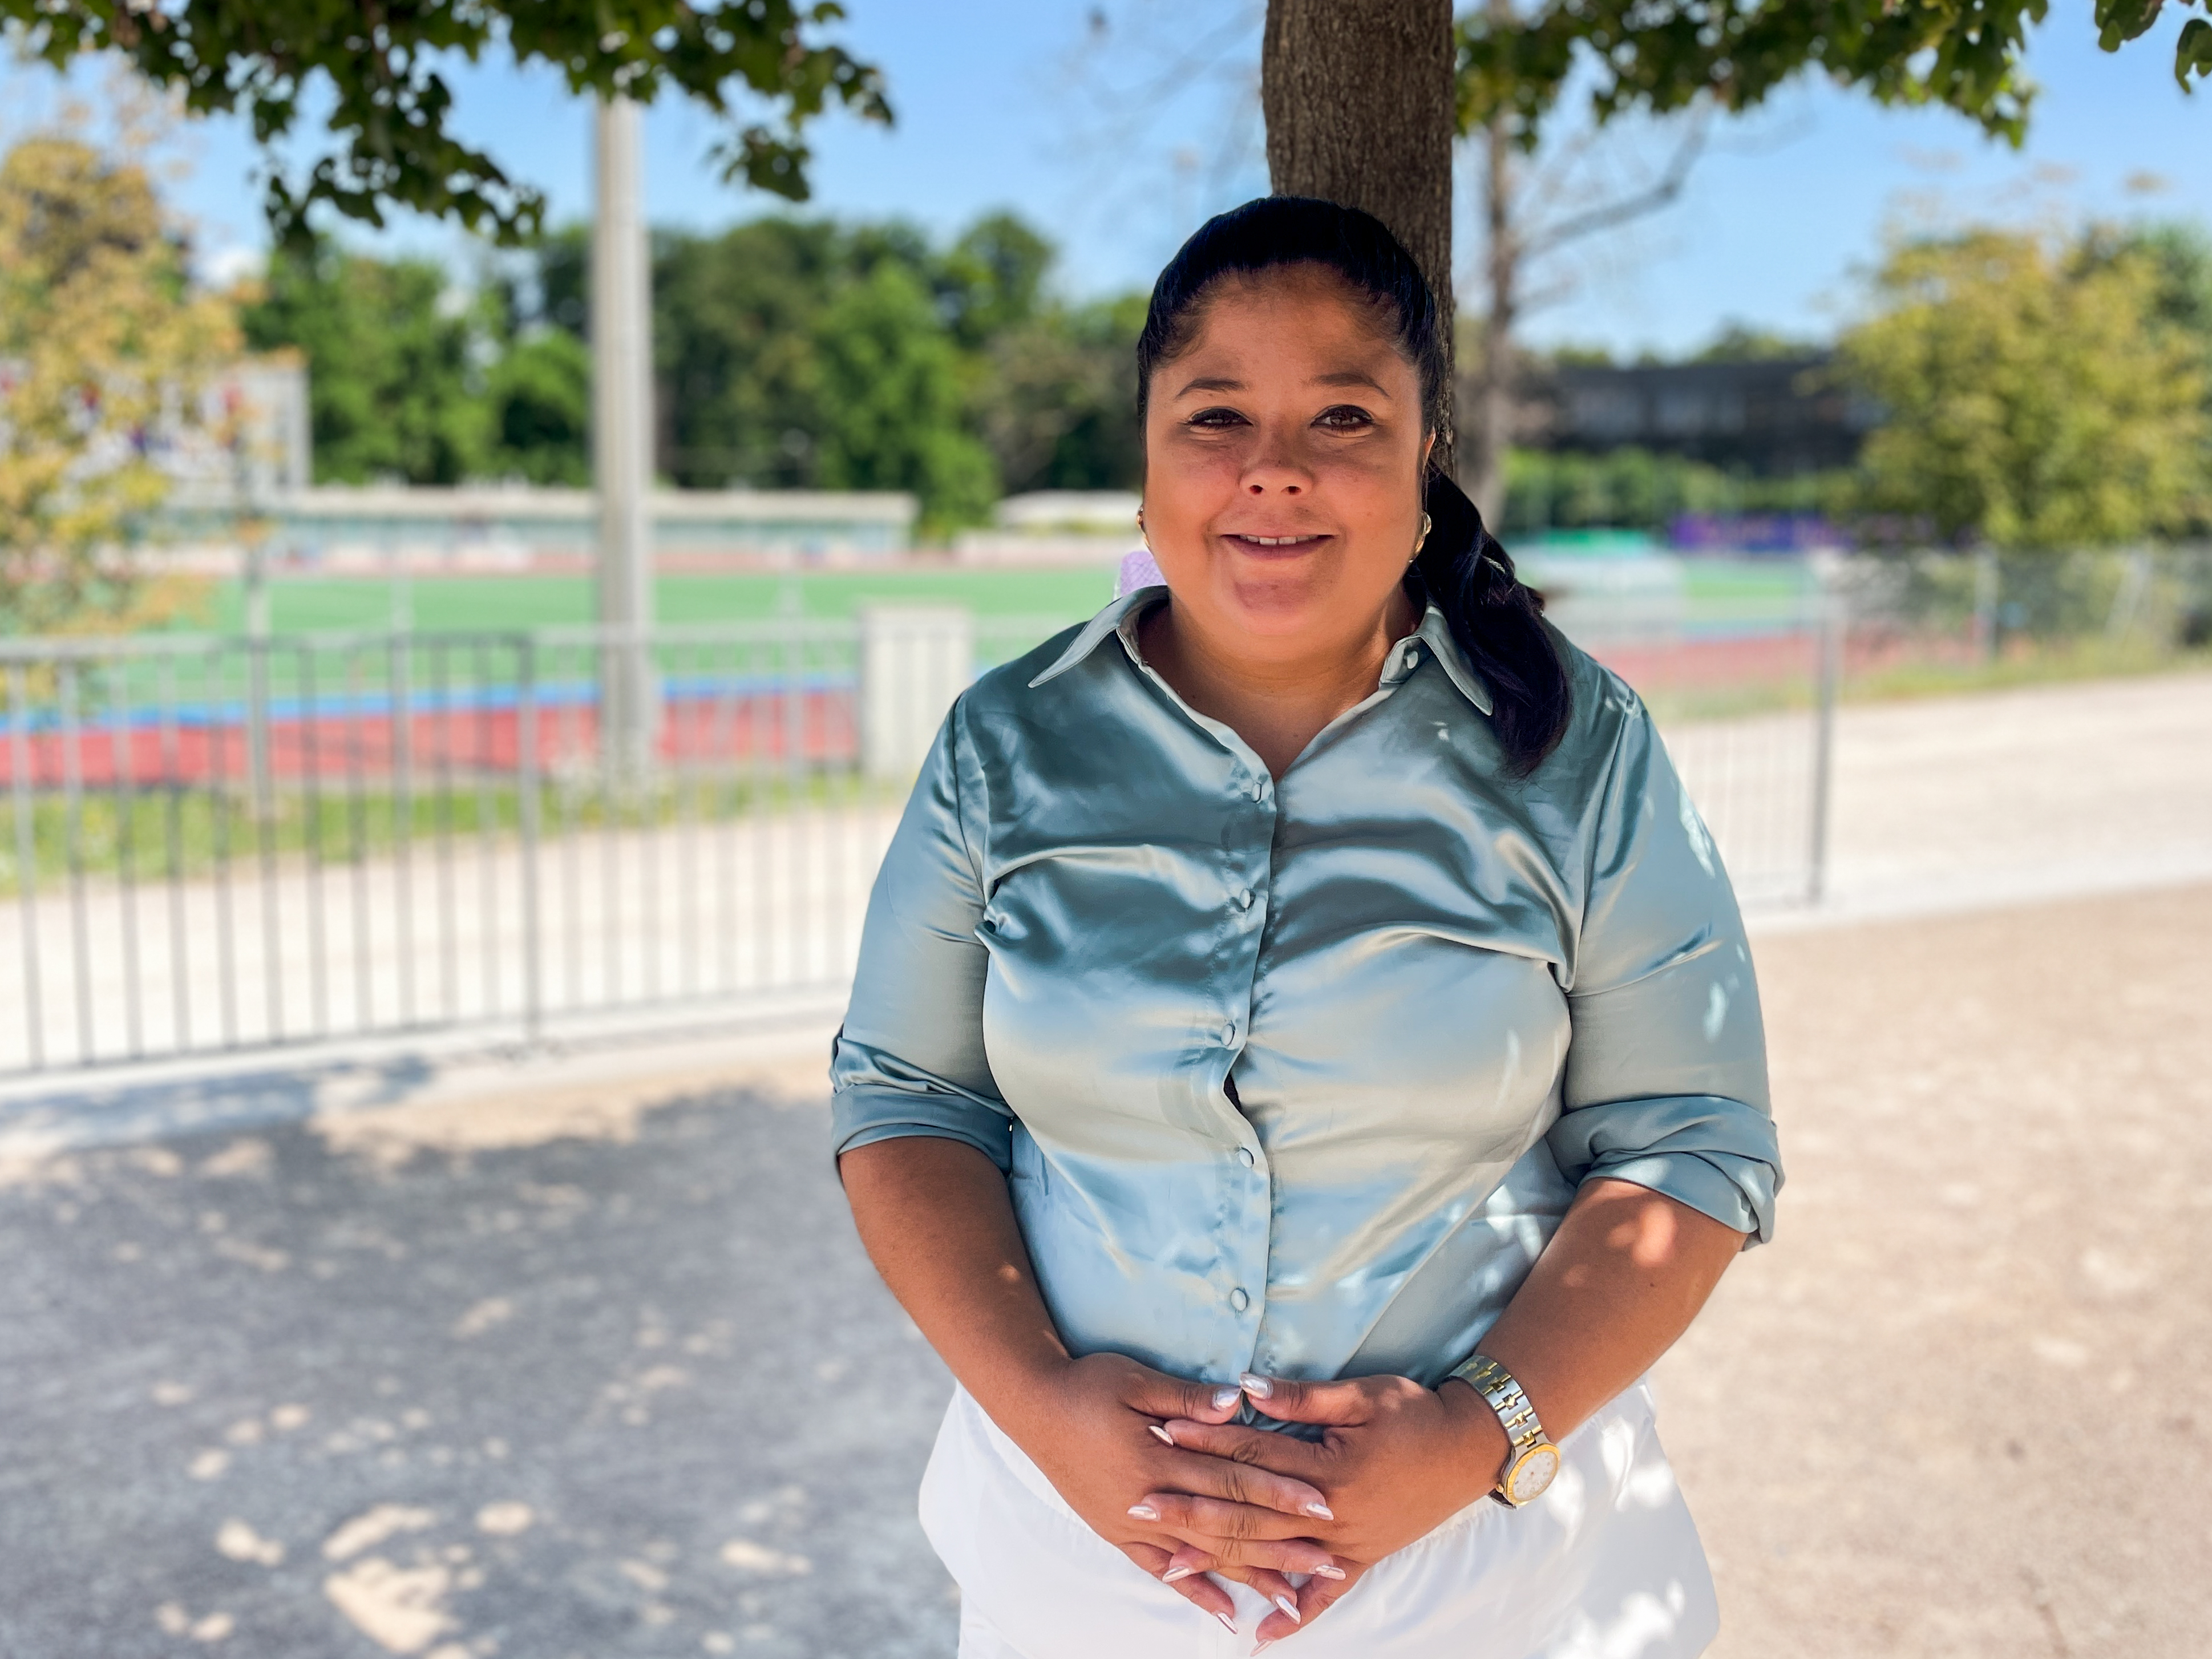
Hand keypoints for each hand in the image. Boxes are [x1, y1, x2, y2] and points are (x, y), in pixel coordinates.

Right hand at [1002, 1353, 1349, 1632]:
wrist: (1032, 1407)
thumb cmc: (1087, 1385)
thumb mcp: (1137, 1380)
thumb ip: (1188, 1399)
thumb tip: (1237, 1405)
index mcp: (1159, 1457)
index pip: (1232, 1480)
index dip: (1279, 1493)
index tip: (1323, 1506)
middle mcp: (1151, 1501)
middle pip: (1228, 1527)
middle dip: (1282, 1547)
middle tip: (1330, 1563)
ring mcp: (1134, 1523)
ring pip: (1204, 1556)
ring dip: (1251, 1577)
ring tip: (1295, 1599)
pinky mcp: (1119, 1534)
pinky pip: (1163, 1572)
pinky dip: (1197, 1594)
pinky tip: (1229, 1614)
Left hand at [1146, 1372, 1505, 1643]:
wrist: (1468, 1449)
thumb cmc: (1414, 1413)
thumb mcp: (1361, 1395)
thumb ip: (1301, 1398)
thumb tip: (1245, 1387)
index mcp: (1327, 1469)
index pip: (1251, 1456)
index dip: (1205, 1443)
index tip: (1160, 1435)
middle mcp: (1331, 1514)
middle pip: (1248, 1512)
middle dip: (1190, 1509)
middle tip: (1138, 1507)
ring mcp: (1346, 1543)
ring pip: (1272, 1555)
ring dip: (1221, 1560)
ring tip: (1171, 1564)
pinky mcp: (1362, 1558)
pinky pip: (1324, 1596)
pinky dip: (1294, 1616)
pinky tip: (1261, 1634)